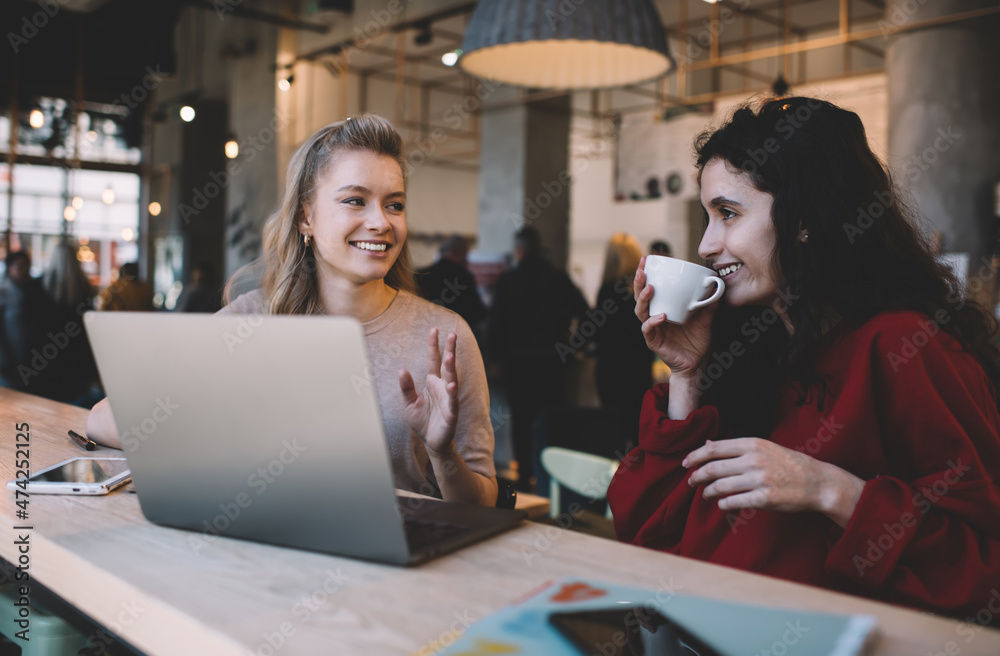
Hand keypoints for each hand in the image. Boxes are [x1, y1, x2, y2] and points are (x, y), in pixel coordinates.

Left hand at [399, 328, 458, 455]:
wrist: (431, 441)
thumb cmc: (422, 420)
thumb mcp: (409, 403)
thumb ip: (406, 387)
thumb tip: (402, 370)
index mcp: (432, 382)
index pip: (434, 359)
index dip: (434, 345)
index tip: (435, 330)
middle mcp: (442, 387)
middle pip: (447, 365)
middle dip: (450, 349)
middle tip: (452, 334)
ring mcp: (448, 398)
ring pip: (451, 379)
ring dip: (452, 368)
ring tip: (450, 355)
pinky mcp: (451, 412)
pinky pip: (452, 401)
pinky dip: (452, 393)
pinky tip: (451, 385)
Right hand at [634, 256, 717, 377]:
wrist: (696, 364)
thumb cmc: (697, 341)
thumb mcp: (706, 318)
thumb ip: (708, 303)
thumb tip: (714, 285)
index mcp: (662, 307)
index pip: (650, 287)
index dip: (647, 273)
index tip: (648, 259)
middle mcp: (654, 316)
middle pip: (639, 296)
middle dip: (639, 282)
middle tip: (642, 269)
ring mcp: (652, 329)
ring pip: (640, 311)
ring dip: (643, 298)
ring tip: (650, 288)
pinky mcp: (653, 341)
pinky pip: (648, 329)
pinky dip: (653, 322)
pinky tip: (661, 315)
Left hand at [683, 438, 863, 525]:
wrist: (817, 482)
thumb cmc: (788, 464)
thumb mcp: (764, 448)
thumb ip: (735, 447)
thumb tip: (707, 444)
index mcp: (753, 444)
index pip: (714, 448)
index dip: (695, 456)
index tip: (686, 464)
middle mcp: (754, 459)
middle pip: (713, 467)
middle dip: (697, 476)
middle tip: (691, 482)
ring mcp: (760, 479)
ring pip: (721, 486)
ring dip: (708, 491)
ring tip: (705, 494)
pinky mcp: (765, 498)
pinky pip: (735, 501)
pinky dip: (724, 503)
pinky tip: (722, 504)